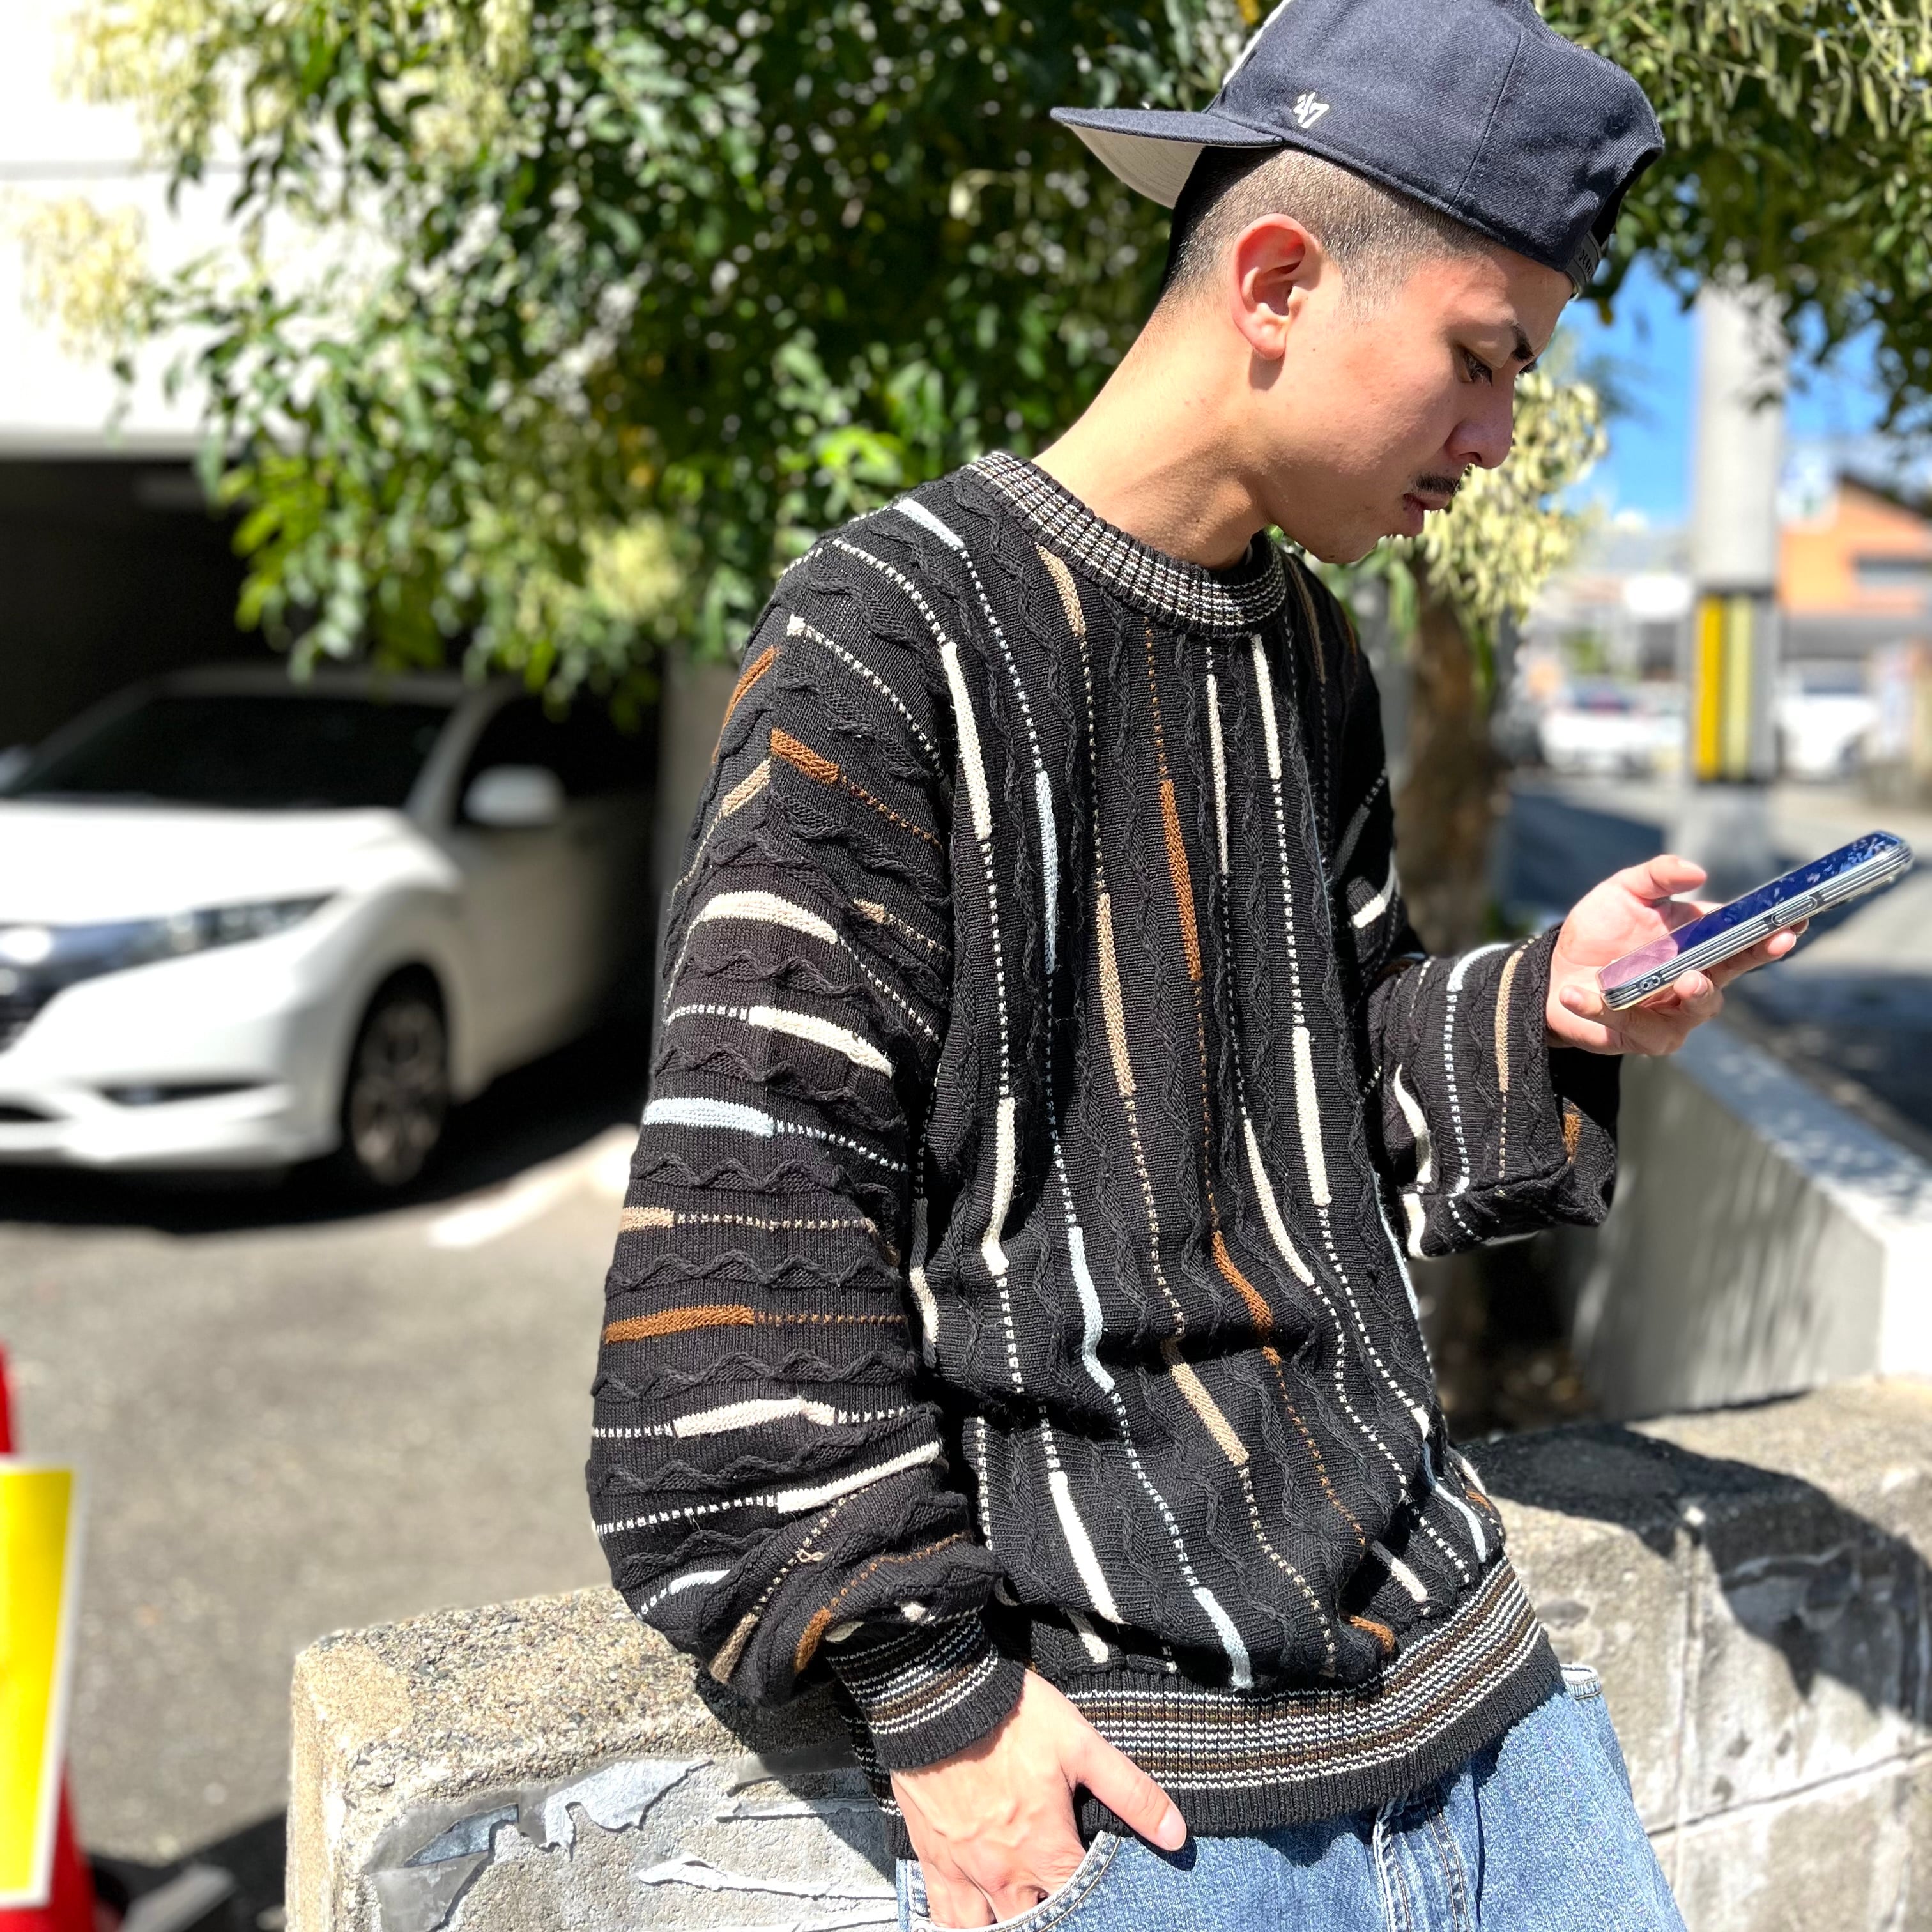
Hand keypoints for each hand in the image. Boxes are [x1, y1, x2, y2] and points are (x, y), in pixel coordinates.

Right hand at [890, 1670, 1186, 1927]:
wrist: (939, 1695)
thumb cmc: (1013, 1717)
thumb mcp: (1081, 1745)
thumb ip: (1130, 1793)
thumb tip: (1176, 1834)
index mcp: (1044, 1849)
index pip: (1083, 1905)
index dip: (1101, 1906)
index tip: (1109, 1897)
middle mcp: (1004, 1872)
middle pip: (1035, 1924)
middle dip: (1054, 1917)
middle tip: (1061, 1895)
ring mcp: (964, 1869)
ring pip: (987, 1929)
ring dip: (1008, 1925)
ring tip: (1024, 1911)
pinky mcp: (932, 1856)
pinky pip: (944, 1913)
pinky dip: (962, 1923)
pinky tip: (975, 1917)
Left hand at [1545, 854, 1805, 1056]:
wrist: (1554, 969)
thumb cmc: (1598, 929)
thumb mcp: (1624, 891)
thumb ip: (1657, 876)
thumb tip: (1697, 872)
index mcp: (1699, 943)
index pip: (1745, 939)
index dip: (1772, 933)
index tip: (1795, 923)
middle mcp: (1694, 978)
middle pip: (1732, 973)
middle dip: (1751, 960)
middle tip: (1767, 944)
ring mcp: (1671, 1011)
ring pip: (1697, 1008)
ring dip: (1696, 993)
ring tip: (1686, 978)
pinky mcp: (1639, 1035)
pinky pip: (1629, 1026)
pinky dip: (1600, 1008)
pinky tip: (1575, 993)